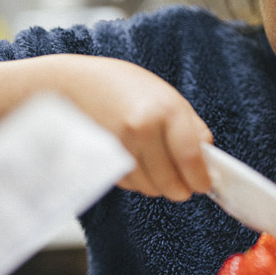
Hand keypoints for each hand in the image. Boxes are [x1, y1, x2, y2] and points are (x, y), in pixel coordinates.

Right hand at [0, 55, 212, 199]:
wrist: (66, 86)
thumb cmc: (121, 86)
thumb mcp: (165, 94)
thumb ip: (191, 125)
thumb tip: (209, 156)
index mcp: (165, 110)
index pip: (191, 157)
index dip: (201, 178)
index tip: (205, 185)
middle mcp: (143, 130)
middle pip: (172, 182)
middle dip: (181, 188)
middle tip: (185, 183)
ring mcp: (120, 148)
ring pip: (151, 188)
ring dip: (158, 184)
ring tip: (152, 160)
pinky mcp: (102, 163)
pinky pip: (130, 184)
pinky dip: (137, 180)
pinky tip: (132, 158)